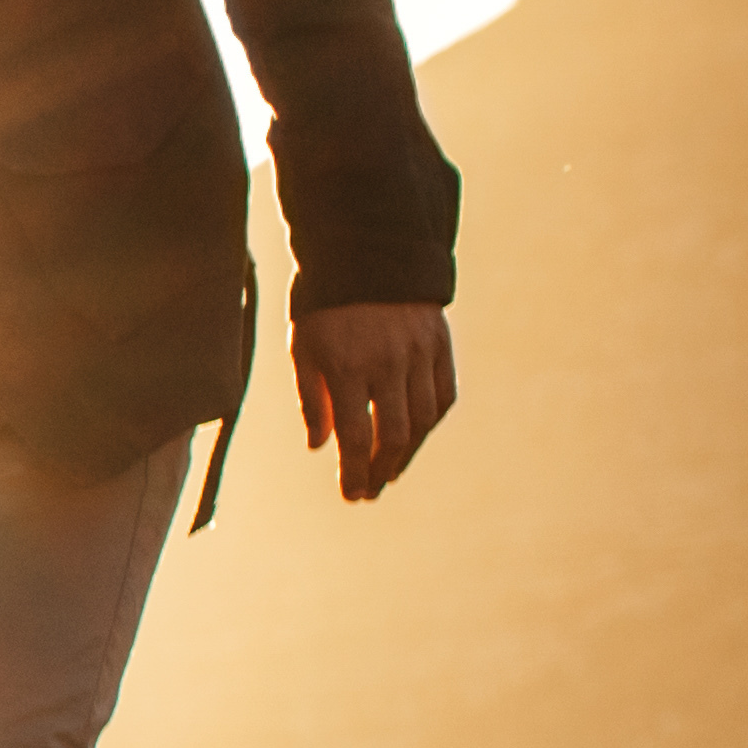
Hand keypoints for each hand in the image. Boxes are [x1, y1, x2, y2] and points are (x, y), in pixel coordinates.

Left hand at [297, 298, 455, 500]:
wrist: (368, 253)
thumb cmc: (323, 305)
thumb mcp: (302, 348)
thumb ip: (310, 399)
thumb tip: (320, 447)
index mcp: (348, 367)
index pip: (355, 436)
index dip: (355, 472)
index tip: (352, 494)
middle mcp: (388, 363)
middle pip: (394, 435)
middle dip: (381, 470)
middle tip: (370, 491)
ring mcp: (419, 353)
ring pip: (423, 420)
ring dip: (407, 453)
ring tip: (390, 470)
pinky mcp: (440, 343)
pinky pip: (444, 394)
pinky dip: (432, 421)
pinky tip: (416, 436)